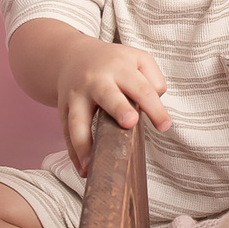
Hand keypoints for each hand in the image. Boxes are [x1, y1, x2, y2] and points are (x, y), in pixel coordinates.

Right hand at [56, 38, 171, 174]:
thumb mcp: (138, 58)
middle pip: (107, 95)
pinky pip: (66, 134)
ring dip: (84, 143)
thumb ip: (153, 77)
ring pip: (77, 120)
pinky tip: (83, 170)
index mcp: (118, 68)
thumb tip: (156, 100)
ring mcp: (76, 97)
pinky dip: (74, 153)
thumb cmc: (113, 63)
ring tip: (93, 165)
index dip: (154, 107)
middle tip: (129, 123)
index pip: (141, 88)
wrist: (71, 57)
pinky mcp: (63, 111)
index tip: (165, 126)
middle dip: (118, 108)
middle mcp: (95, 81)